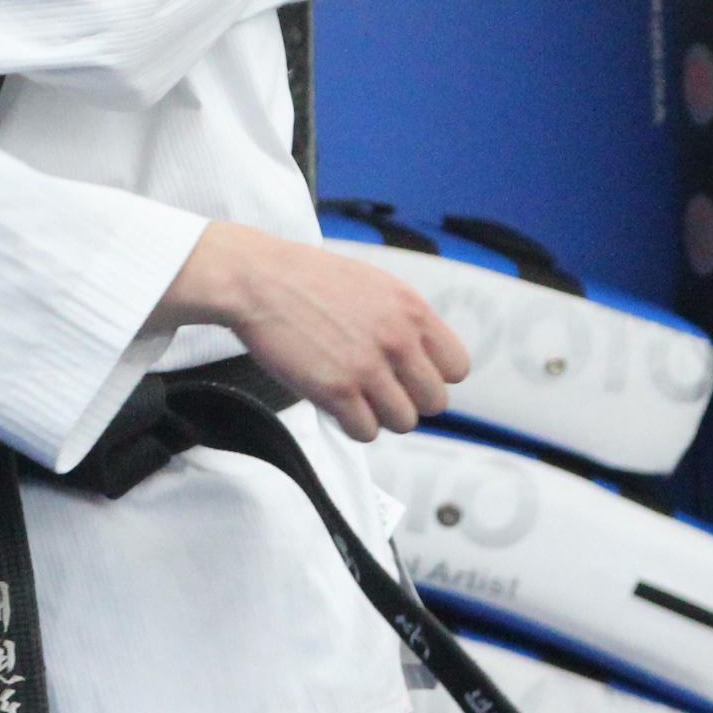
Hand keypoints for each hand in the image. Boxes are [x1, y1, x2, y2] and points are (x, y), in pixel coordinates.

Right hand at [157, 222, 468, 442]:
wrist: (256, 279)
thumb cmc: (307, 279)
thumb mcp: (373, 284)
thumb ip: (403, 318)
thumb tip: (422, 355)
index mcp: (411, 309)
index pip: (456, 367)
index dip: (432, 376)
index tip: (408, 375)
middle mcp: (397, 339)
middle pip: (434, 402)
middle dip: (408, 400)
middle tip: (379, 390)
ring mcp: (368, 367)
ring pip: (403, 422)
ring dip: (379, 416)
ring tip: (355, 397)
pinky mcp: (336, 391)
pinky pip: (366, 432)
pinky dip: (351, 425)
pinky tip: (335, 404)